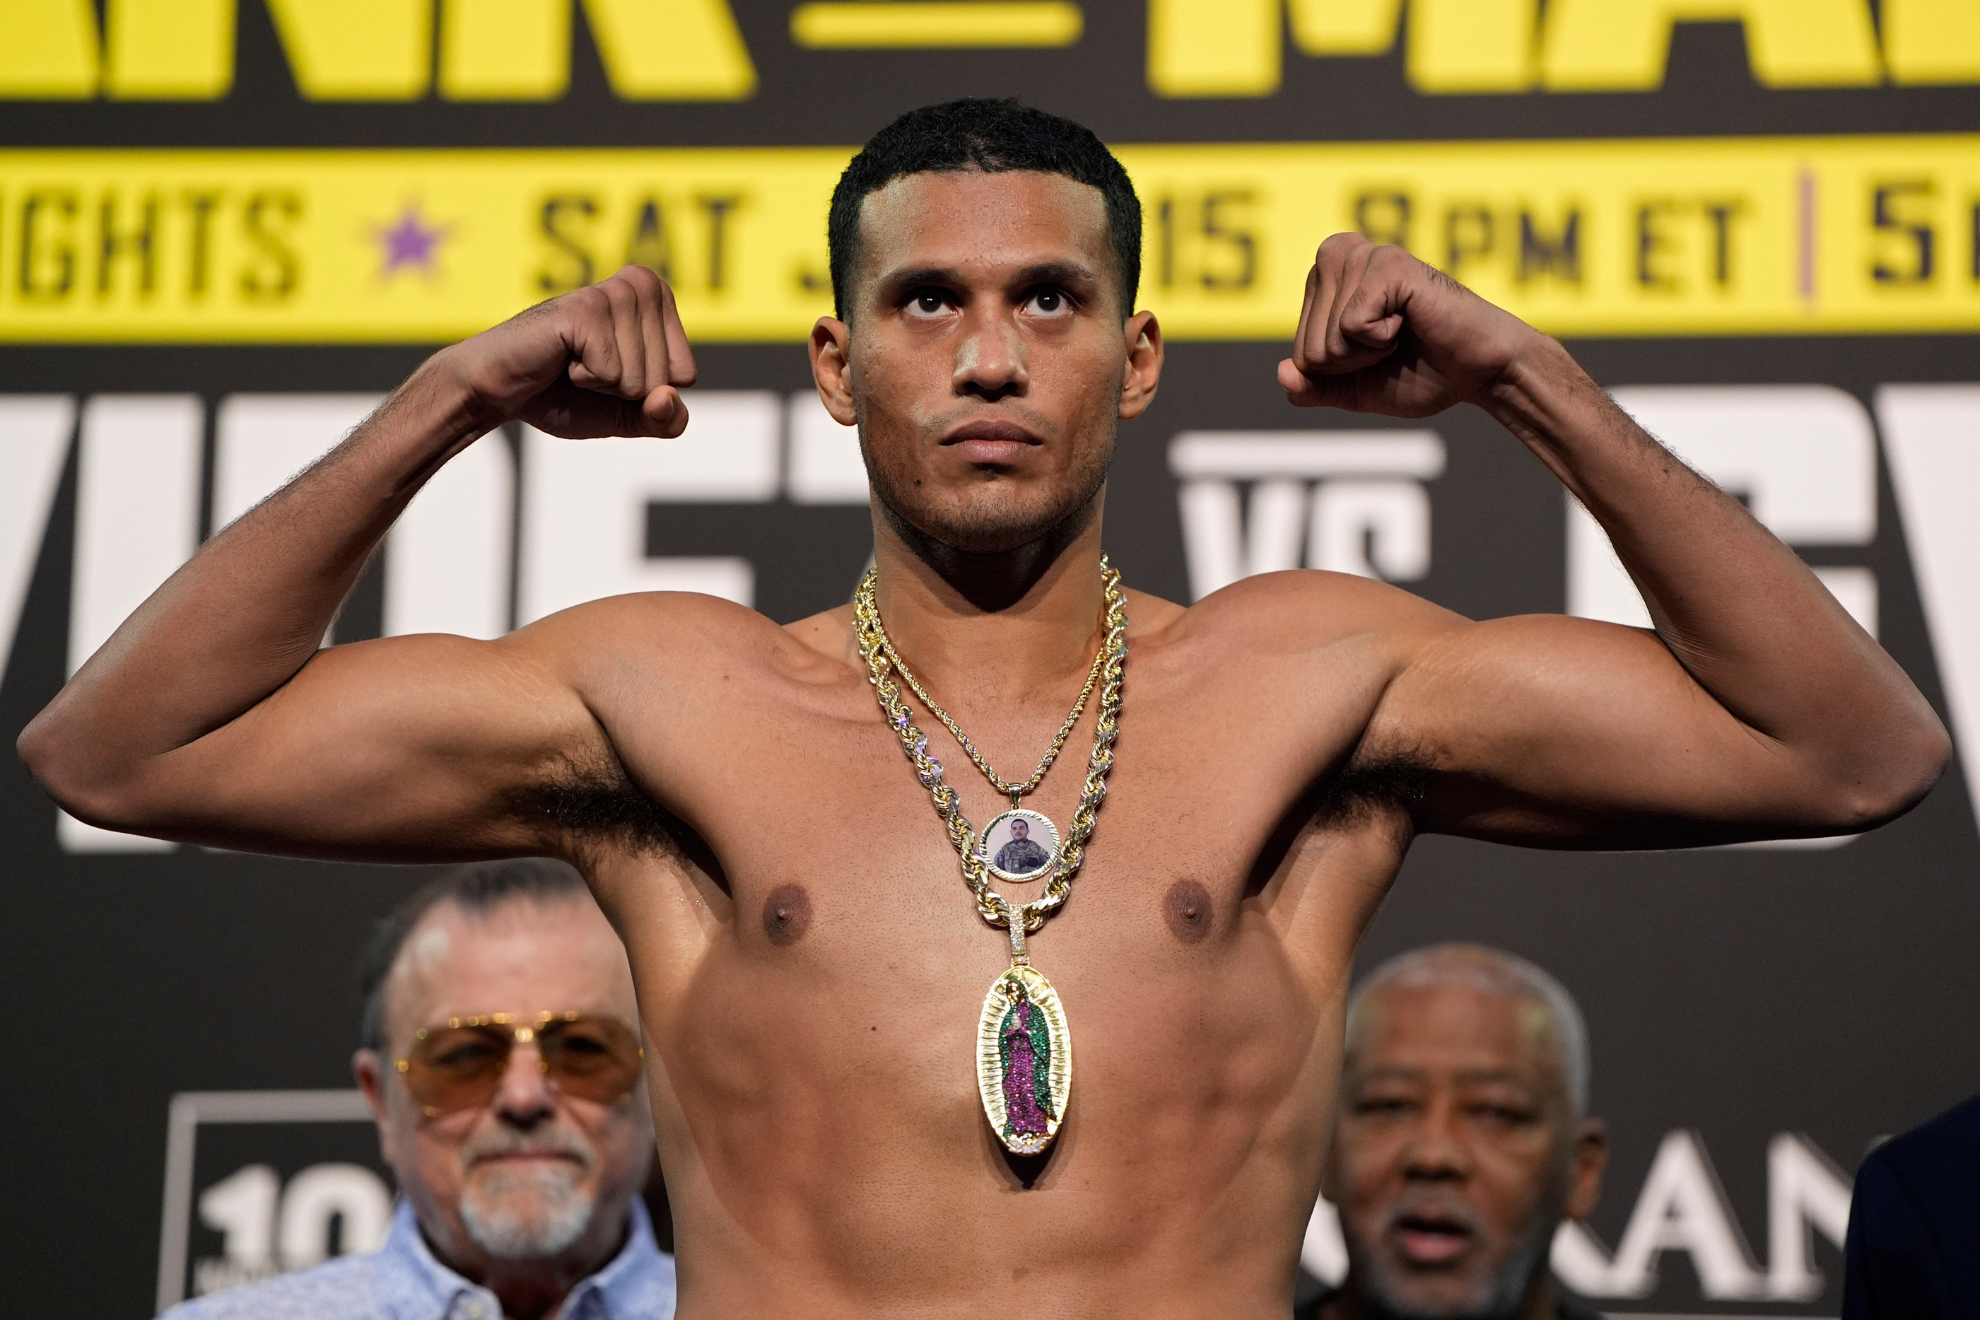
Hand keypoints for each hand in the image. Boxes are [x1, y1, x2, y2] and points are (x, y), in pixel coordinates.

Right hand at [437, 265, 698, 438]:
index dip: (647, 393)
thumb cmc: (565, 394)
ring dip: (602, 384)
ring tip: (573, 360)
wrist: (501, 390)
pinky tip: (562, 357)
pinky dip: (585, 378)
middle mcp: (642, 286)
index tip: (610, 373)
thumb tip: (667, 398)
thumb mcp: (630, 416)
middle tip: (585, 368)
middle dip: (623, 391)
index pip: (685, 375)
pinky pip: (612, 372)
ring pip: (640, 378)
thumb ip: (666, 420)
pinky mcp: (585, 308)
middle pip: (664, 378)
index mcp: (659, 300)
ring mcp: (614, 293)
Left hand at [1277, 234, 1542, 417]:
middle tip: (1393, 344)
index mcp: (1325, 283)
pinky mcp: (1387, 263)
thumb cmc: (1422, 372)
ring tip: (1402, 329)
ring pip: (1329, 339)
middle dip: (1352, 363)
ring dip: (1369, 351)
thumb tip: (1283, 373)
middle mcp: (1338, 259)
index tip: (1377, 353)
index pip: (1300, 355)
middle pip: (1309, 348)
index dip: (1340, 372)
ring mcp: (1362, 256)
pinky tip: (1408, 319)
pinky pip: (1352, 324)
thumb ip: (1314, 387)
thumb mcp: (1355, 389)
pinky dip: (1381, 338)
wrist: (1477, 372)